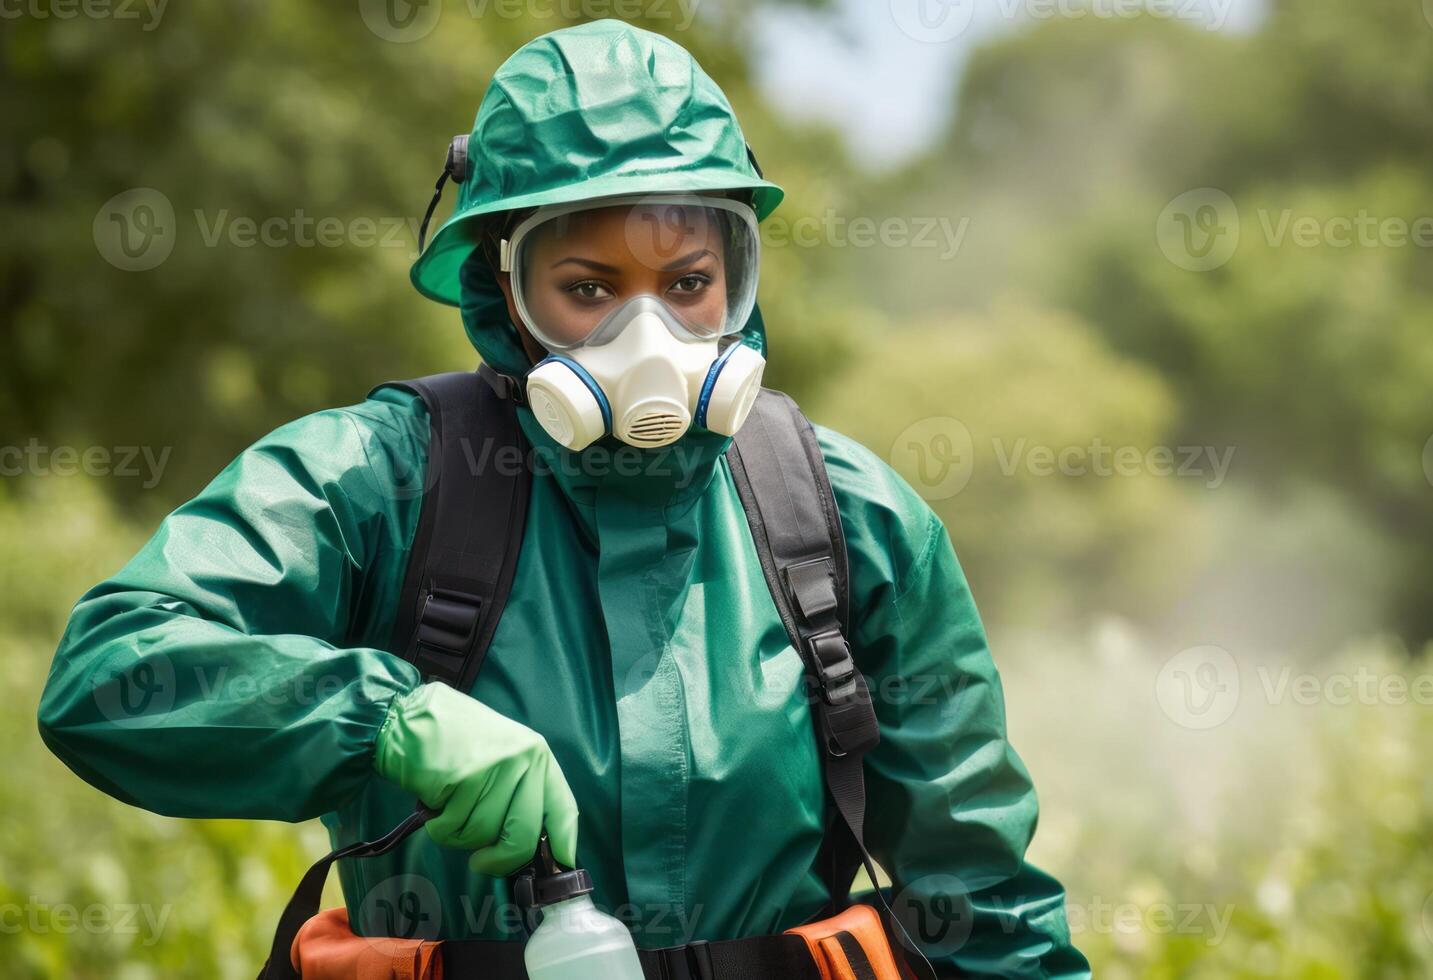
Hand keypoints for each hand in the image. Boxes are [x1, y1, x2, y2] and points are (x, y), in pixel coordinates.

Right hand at [374, 683, 578, 874]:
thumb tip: (528, 846)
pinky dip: (440, 827)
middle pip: (524, 836)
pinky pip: (454, 829)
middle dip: (501, 860)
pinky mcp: (464, 779)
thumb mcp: (502, 755)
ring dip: (460, 835)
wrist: (406, 715)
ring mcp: (495, 769)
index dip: (563, 845)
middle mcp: (523, 760)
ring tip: (449, 808)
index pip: (564, 810)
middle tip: (481, 862)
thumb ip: (519, 792)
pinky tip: (435, 802)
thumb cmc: (454, 739)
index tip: (556, 868)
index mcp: (538, 755)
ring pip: (483, 836)